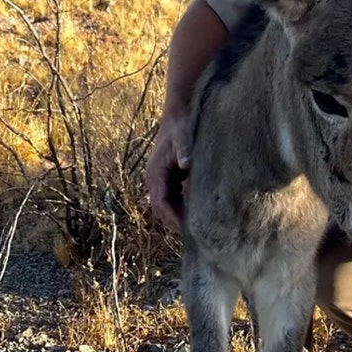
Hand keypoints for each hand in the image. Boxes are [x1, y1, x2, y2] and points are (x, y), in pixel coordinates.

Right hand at [146, 113, 191, 233]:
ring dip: (177, 218)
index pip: (162, 203)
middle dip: (175, 223)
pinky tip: (196, 215)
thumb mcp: (183, 136)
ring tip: (196, 231)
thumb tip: (185, 164)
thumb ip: (184, 150)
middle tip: (196, 237)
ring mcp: (159, 180)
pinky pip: (171, 199)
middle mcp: (154, 179)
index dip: (174, 218)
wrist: (176, 115)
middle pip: (161, 210)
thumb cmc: (180, 126)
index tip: (188, 230)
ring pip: (165, 207)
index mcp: (156, 173)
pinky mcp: (167, 179)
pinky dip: (180, 209)